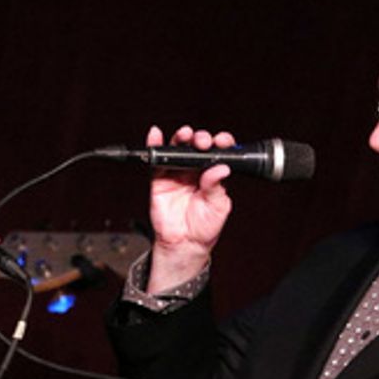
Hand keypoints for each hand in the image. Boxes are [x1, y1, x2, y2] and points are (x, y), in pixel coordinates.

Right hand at [146, 124, 235, 291]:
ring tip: (185, 134)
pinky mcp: (160, 180)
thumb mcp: (218, 207)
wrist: (184, 244)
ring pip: (178, 148)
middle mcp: (195, 171)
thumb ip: (216, 187)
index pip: (218, 152)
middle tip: (203, 142)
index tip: (222, 142)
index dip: (221, 143)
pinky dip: (155, 145)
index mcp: (213, 174)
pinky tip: (156, 134)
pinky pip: (157, 160)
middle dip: (201, 139)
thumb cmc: (204, 227)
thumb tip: (220, 168)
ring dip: (181, 137)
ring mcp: (177, 173)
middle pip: (197, 146)